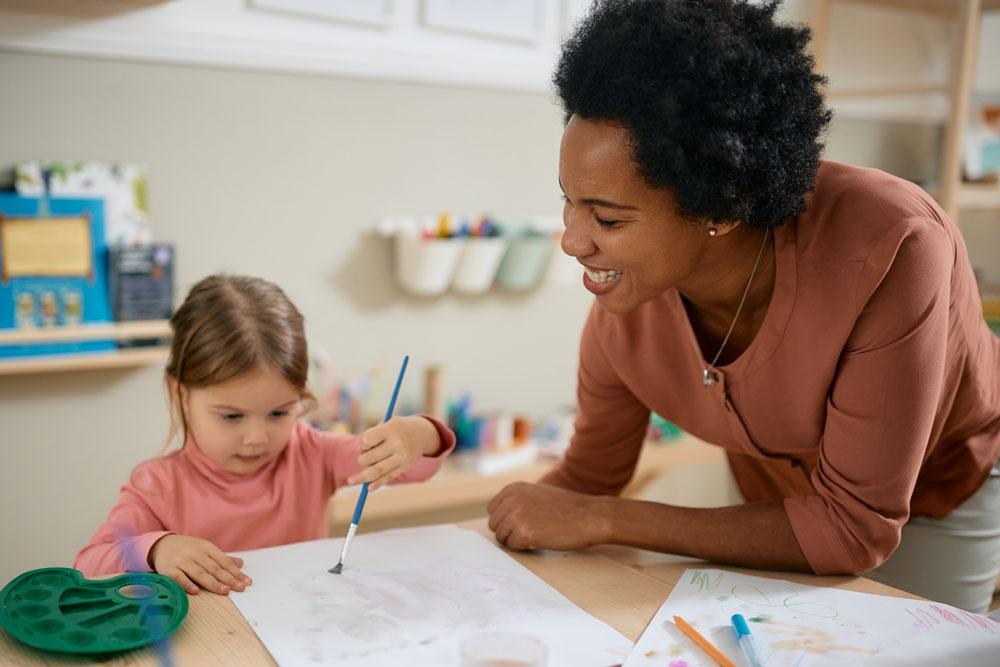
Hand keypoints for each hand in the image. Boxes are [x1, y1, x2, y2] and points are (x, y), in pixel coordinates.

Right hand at [149, 534, 251, 594]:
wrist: (161, 544)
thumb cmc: (188, 549)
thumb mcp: (205, 550)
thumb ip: (222, 558)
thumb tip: (241, 564)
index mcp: (206, 547)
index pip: (224, 561)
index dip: (236, 572)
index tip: (247, 582)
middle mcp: (195, 553)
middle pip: (214, 568)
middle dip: (229, 579)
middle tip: (240, 588)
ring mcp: (181, 560)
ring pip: (199, 572)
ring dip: (212, 582)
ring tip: (224, 591)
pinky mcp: (168, 569)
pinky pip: (179, 577)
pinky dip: (187, 584)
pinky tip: (196, 592)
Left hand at [347, 416, 439, 489]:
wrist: (421, 434)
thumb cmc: (395, 428)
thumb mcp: (385, 424)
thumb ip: (371, 436)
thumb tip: (360, 456)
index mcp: (391, 429)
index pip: (367, 440)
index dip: (361, 444)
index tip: (363, 445)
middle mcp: (397, 444)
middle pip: (370, 457)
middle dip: (361, 459)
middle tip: (363, 457)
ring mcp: (401, 457)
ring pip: (378, 470)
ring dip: (362, 477)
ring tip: (350, 481)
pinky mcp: (404, 467)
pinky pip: (388, 477)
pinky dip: (377, 484)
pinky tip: (368, 488)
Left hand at [487, 482, 611, 550]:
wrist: (589, 516)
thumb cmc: (567, 507)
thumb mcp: (538, 493)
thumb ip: (518, 499)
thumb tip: (501, 514)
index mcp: (513, 488)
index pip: (493, 509)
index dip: (505, 519)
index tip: (519, 523)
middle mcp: (511, 500)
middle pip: (494, 524)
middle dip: (509, 531)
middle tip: (530, 532)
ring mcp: (516, 516)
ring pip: (501, 537)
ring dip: (516, 540)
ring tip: (537, 534)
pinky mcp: (523, 533)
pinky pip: (512, 546)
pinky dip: (524, 547)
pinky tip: (540, 540)